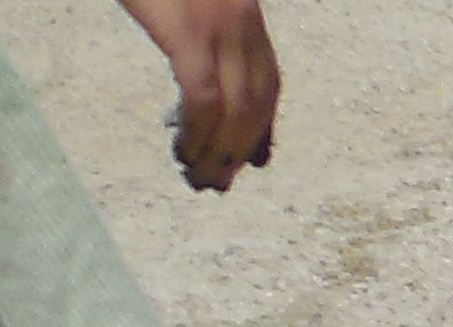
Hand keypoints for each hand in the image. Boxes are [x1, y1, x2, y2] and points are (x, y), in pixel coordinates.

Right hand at [119, 0, 278, 190]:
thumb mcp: (188, 1)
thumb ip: (197, 32)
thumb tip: (197, 80)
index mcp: (245, 17)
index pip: (268, 84)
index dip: (263, 126)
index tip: (254, 159)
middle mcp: (243, 25)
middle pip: (256, 104)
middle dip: (240, 150)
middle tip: (218, 182)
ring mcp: (219, 29)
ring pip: (235, 109)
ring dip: (219, 150)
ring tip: (199, 177)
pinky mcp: (189, 32)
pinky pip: (203, 97)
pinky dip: (198, 131)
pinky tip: (184, 150)